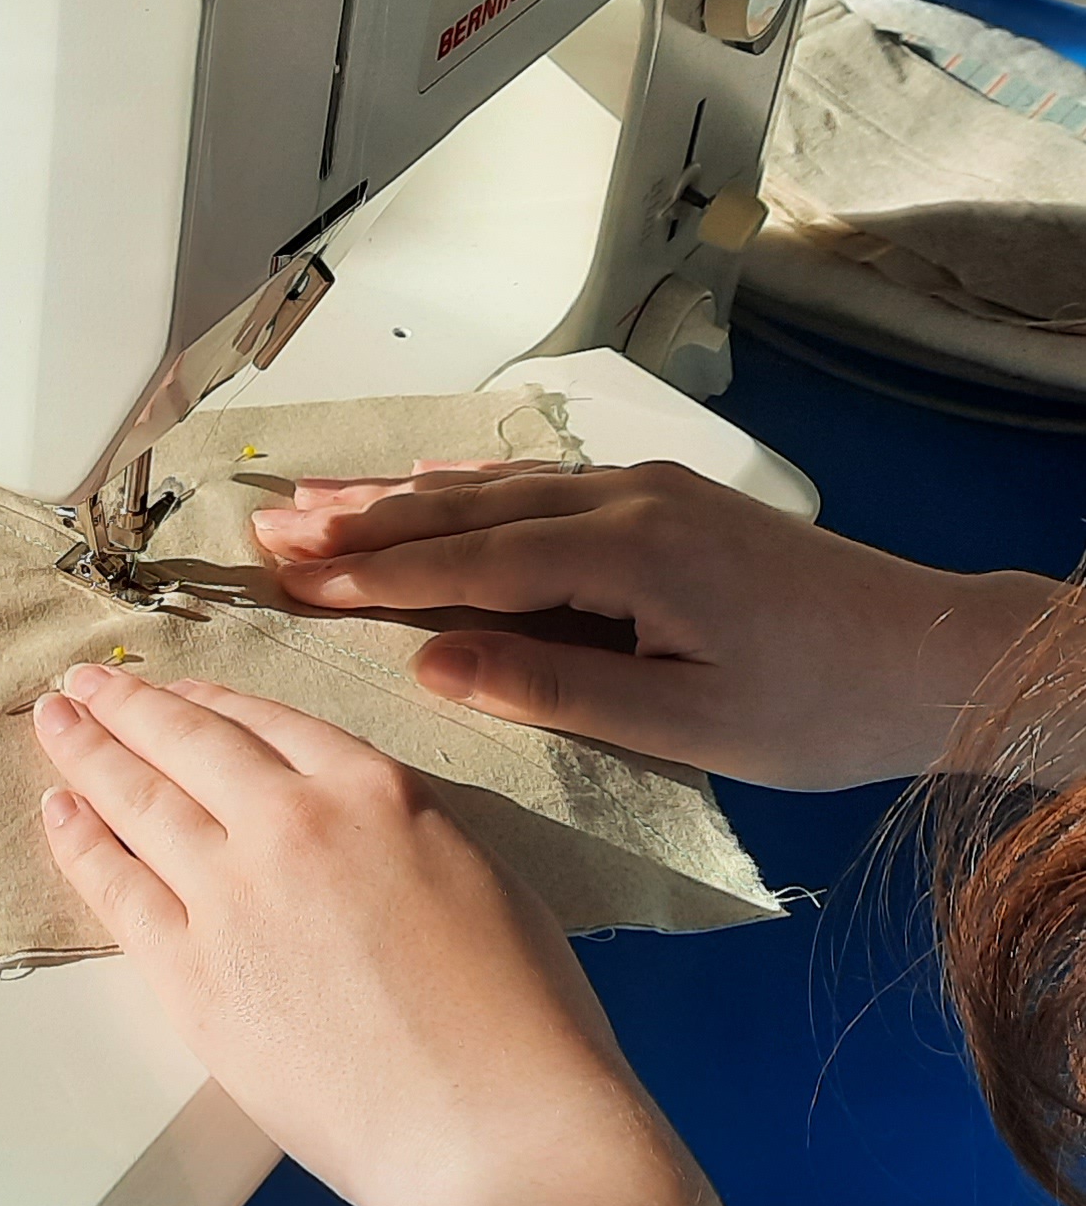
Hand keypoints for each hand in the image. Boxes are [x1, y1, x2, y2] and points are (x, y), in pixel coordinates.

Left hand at [32, 663, 711, 1205]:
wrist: (494, 1132)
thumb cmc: (523, 1024)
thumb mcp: (480, 875)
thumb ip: (398, 833)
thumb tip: (351, 832)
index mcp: (371, 791)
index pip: (266, 723)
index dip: (209, 702)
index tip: (176, 693)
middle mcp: (289, 824)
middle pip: (185, 743)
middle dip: (125, 706)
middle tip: (82, 683)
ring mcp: (230, 898)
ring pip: (138, 801)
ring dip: (86, 752)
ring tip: (53, 720)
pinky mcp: (191, 975)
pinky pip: (117, 890)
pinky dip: (80, 843)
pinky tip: (57, 813)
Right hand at [250, 460, 1056, 790]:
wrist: (939, 657)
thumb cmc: (820, 710)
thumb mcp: (687, 721)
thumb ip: (554, 684)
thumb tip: (433, 660)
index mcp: (629, 554)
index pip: (468, 561)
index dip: (371, 573)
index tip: (288, 580)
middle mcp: (625, 501)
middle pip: (463, 506)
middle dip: (358, 520)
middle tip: (265, 532)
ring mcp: (644, 491)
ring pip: (493, 487)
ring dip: (396, 497)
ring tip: (309, 504)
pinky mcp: (661, 500)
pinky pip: (533, 486)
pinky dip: (461, 488)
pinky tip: (419, 484)